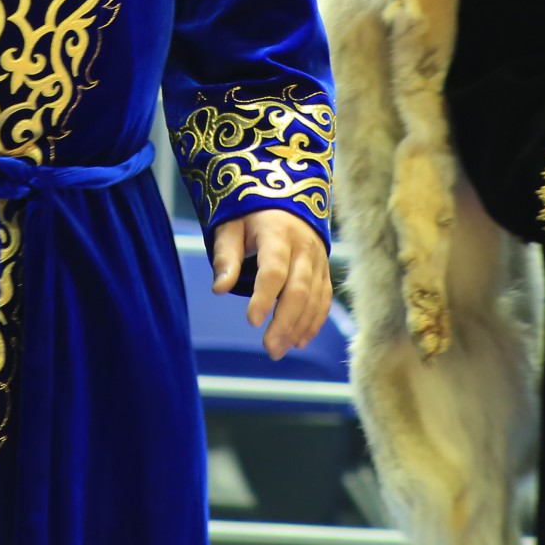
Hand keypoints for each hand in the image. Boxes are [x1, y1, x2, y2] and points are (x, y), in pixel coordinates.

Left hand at [211, 208, 331, 360]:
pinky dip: (314, 321)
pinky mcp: (324, 269)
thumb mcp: (230, 227)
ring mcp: (318, 258)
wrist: (285, 194)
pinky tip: (299, 341)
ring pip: (314, 297)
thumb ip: (225, 257)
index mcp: (277, 232)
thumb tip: (220, 289)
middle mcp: (303, 245)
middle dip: (284, 322)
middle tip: (269, 348)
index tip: (251, 320)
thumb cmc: (250, 215)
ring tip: (279, 350)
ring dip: (298, 327)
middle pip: (298, 288)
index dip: (264, 296)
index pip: (274, 268)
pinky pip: (324, 298)